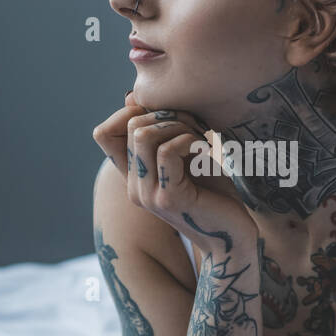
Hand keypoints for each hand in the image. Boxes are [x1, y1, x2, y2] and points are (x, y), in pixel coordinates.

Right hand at [92, 94, 257, 249]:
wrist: (232, 236)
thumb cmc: (214, 194)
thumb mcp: (186, 157)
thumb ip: (164, 133)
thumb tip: (134, 98)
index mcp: (134, 176)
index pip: (103, 133)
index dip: (131, 113)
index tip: (168, 115)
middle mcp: (134, 186)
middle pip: (130, 125)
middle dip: (167, 114)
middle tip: (196, 126)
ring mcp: (148, 194)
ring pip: (143, 134)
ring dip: (178, 125)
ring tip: (200, 138)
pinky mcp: (168, 199)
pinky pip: (167, 151)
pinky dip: (189, 141)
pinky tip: (206, 152)